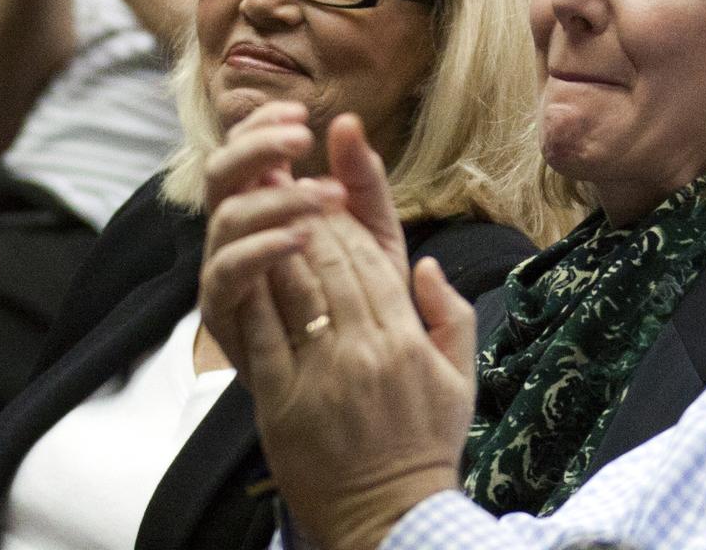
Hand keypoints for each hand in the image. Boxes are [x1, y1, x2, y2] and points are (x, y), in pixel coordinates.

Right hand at [201, 108, 409, 372]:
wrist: (361, 391)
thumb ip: (365, 182)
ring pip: (224, 218)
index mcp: (268, 207)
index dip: (265, 124)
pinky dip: (260, 249)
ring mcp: (227, 273)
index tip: (303, 114)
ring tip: (324, 195)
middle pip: (220, 173)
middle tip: (300, 135)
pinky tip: (300, 238)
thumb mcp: (377, 237)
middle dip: (256, 146)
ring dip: (273, 199)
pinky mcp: (225, 316)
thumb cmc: (369, 308)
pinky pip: (227, 274)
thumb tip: (349, 121)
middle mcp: (239, 235)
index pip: (248, 149)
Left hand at [223, 191, 472, 549]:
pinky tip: (243, 266)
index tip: (329, 198)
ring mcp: (320, 375)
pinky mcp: (282, 402)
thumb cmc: (427, 446)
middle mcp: (363, 349)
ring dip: (279, 244)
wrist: (393, 517)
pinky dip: (252, 296)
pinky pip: (263, 336)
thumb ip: (450, 315)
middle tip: (291, 189)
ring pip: (296, 291)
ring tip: (265, 210)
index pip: (371, 262)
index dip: (347, 224)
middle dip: (309, 222)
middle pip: (330, 266)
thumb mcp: (462, 379)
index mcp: (404, 339)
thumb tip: (428, 265)